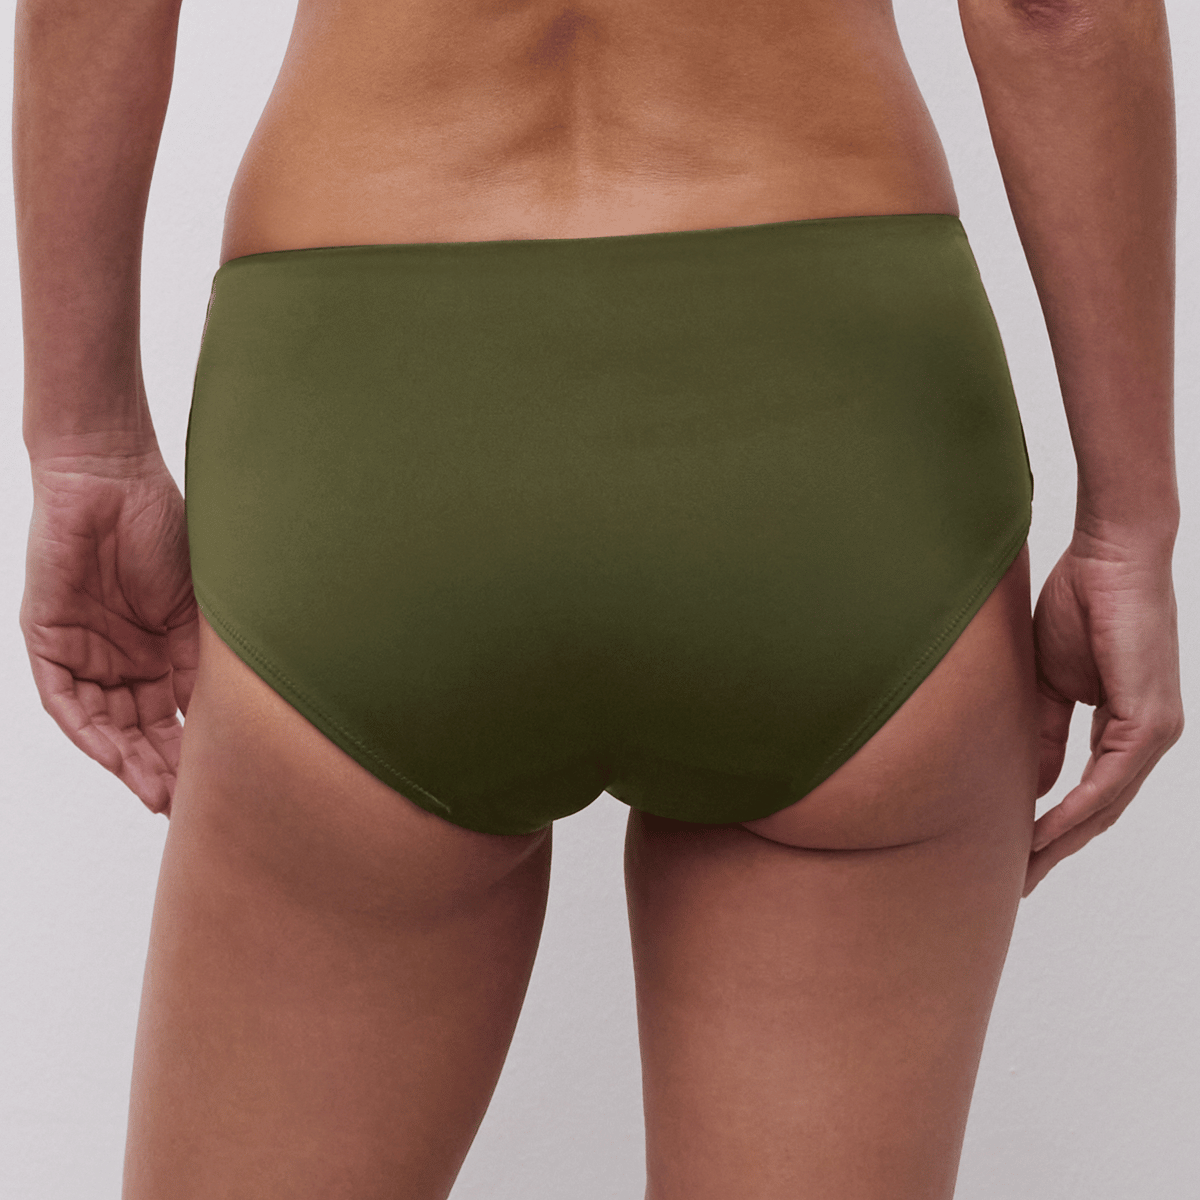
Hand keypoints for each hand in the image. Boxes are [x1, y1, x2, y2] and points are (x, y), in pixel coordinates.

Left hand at [19, 445, 198, 814]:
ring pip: (104, 725)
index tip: (221, 785)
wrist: (112, 478)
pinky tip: (113, 757)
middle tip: (185, 805)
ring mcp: (85, 653)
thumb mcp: (199, 608)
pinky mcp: (48, 641)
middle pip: (141, 731)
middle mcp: (123, 660)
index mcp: (162, 652)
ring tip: (156, 793)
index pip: (177, 717)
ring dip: (127, 761)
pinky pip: (65, 700)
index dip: (195, 753)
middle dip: (162, 770)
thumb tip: (225, 720)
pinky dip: (88, 731)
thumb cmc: (165, 527)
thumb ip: (203, 662)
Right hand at [1026, 526, 1182, 894]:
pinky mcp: (1150, 719)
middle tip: (1019, 879)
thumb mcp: (1049, 681)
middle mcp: (1149, 735)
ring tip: (1024, 867)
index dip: (1055, 827)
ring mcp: (1156, 730)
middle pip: (1101, 811)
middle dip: (1057, 848)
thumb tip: (1032, 784)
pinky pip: (1110, 780)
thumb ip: (1043, 733)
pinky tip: (1044, 832)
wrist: (1111, 556)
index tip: (1018, 852)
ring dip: (1063, 840)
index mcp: (1127, 725)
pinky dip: (1075, 810)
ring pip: (1107, 804)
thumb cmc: (1081, 601)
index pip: (1091, 792)